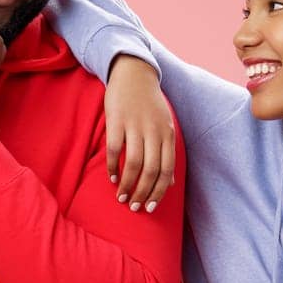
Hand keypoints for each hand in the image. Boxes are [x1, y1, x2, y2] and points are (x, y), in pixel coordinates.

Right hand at [107, 56, 175, 212]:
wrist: (134, 74)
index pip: (167, 171)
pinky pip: (114, 149)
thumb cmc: (150, 105)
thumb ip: (167, 153)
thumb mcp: (165, 127)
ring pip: (134, 164)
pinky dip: (112, 167)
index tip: (151, 208)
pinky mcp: (117, 121)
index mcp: (169, 135)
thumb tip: (171, 182)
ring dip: (127, 185)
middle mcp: (155, 132)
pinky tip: (111, 178)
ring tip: (121, 197)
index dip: (159, 192)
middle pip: (151, 171)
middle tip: (133, 207)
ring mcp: (136, 126)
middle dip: (143, 193)